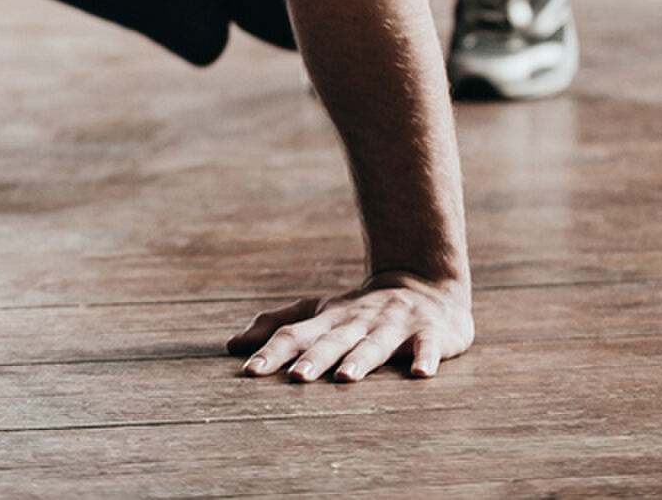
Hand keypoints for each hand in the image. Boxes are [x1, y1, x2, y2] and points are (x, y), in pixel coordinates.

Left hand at [228, 271, 473, 380]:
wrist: (427, 284)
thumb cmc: (363, 310)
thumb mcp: (321, 313)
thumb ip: (279, 326)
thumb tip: (232, 345)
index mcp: (329, 319)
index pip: (296, 334)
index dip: (273, 351)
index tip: (249, 371)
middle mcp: (358, 321)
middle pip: (333, 341)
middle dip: (314, 358)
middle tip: (295, 378)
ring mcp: (394, 326)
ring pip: (375, 344)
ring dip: (360, 360)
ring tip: (345, 378)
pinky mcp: (429, 332)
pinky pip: (428, 346)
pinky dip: (425, 357)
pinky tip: (420, 373)